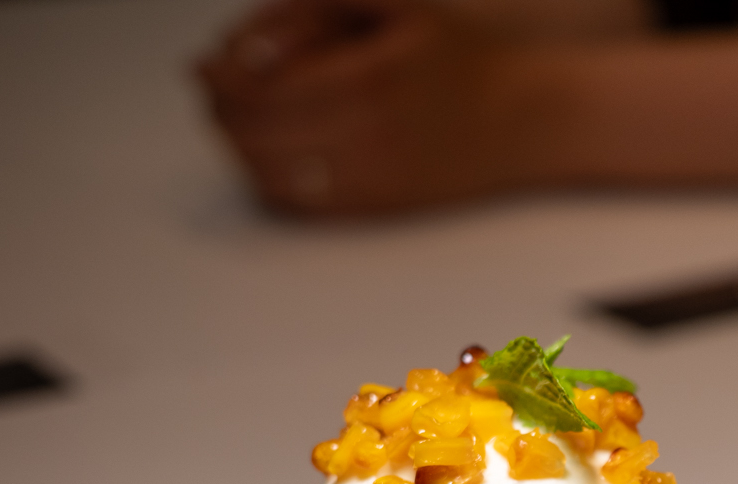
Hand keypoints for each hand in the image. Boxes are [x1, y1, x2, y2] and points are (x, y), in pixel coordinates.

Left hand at [198, 0, 737, 216]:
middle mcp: (367, 136)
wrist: (532, 118)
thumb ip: (308, 14)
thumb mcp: (390, 5)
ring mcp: (372, 179)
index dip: (217, 79)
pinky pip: (302, 203)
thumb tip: (241, 46)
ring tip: (240, 122)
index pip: (257, 90)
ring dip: (240, 149)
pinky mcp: (379, 208)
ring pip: (269, 174)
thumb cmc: (463, 59)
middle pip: (253, 136)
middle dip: (220, 113)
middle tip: (213, 92)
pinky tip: (274, 157)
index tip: (205, 65)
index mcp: (368, 78)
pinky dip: (270, 181)